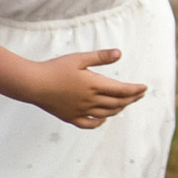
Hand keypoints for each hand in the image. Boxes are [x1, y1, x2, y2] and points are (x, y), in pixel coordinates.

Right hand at [29, 45, 146, 129]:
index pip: (121, 90)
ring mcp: (81, 111)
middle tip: (139, 95)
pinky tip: (104, 119)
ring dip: (119, 109)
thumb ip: (100, 57)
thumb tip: (119, 53)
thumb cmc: (55, 68)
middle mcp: (90, 100)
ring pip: (106, 114)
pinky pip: (90, 124)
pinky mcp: (70, 117)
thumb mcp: (79, 58)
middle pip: (117, 103)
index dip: (135, 90)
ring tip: (126, 104)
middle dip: (131, 99)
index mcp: (94, 85)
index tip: (144, 88)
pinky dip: (100, 122)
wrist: (33, 84)